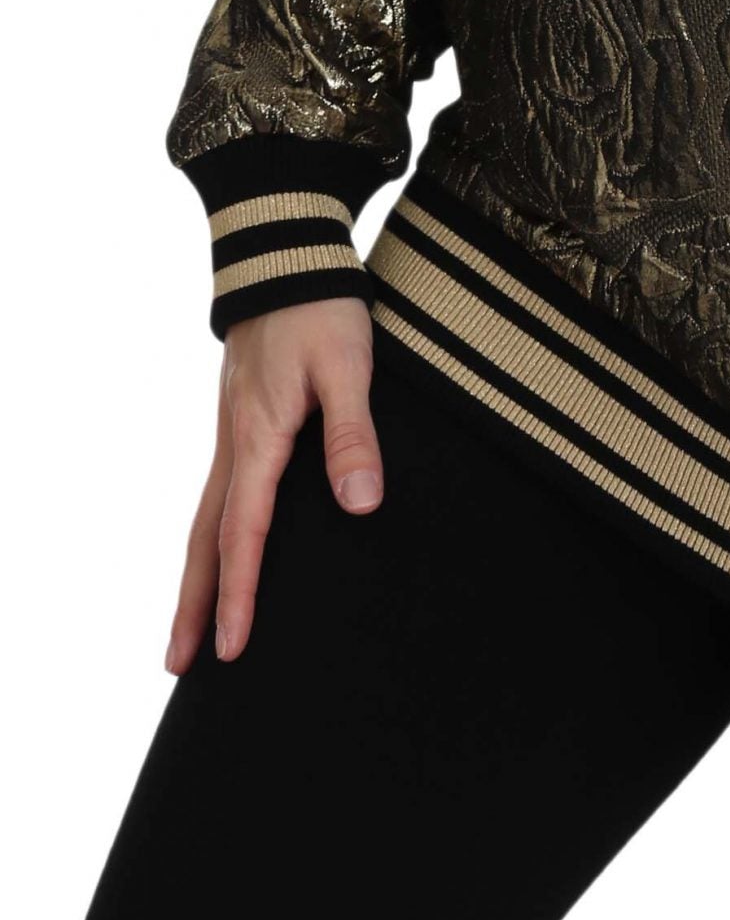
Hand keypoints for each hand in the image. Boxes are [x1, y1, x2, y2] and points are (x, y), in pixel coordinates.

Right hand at [164, 297, 381, 674]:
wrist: (286, 253)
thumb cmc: (321, 308)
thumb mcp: (350, 366)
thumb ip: (354, 434)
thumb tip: (359, 502)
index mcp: (259, 438)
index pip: (244, 534)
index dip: (241, 594)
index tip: (233, 649)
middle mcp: (235, 443)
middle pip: (206, 540)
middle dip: (195, 605)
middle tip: (180, 665)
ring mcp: (232, 431)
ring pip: (205, 517)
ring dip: (197, 575)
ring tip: (188, 626)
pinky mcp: (241, 418)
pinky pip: (219, 491)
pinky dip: (210, 535)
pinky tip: (220, 549)